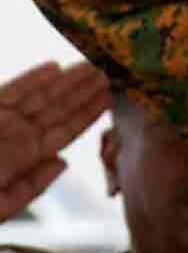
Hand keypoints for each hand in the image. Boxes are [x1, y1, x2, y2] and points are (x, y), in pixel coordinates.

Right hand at [0, 61, 109, 220]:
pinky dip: (30, 80)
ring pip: (38, 98)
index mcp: (22, 160)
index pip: (63, 134)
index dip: (88, 114)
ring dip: (65, 81)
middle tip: (112, 69)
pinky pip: (8, 94)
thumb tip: (64, 163)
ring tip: (92, 65)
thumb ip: (29, 187)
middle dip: (82, 90)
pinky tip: (53, 68)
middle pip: (56, 110)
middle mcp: (13, 139)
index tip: (112, 97)